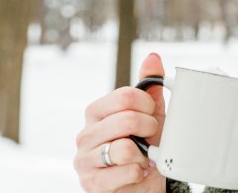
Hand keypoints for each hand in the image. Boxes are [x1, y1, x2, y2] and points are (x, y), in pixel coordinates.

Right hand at [73, 54, 166, 191]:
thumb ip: (150, 85)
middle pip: (126, 119)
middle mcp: (86, 134)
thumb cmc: (144, 145)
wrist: (142, 181)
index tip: (152, 115)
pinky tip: (138, 171)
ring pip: (123, 148)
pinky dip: (139, 172)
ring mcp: (84, 159)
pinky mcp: (91, 183)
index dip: (148, 105)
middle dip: (149, 129)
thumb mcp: (151, 113)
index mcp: (97, 111)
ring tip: (143, 156)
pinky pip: (123, 172)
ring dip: (144, 154)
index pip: (126, 96)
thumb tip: (153, 57)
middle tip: (151, 137)